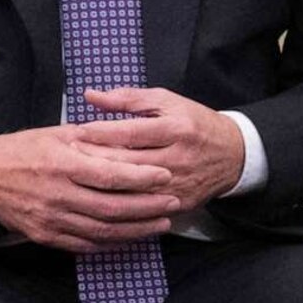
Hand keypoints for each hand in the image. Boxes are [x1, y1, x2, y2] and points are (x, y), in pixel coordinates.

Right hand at [0, 125, 181, 252]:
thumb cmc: (22, 150)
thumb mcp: (56, 134)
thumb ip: (92, 138)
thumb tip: (129, 136)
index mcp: (62, 165)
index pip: (110, 175)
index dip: (142, 178)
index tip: (166, 176)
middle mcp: (58, 195)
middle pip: (112, 207)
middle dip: (148, 207)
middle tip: (174, 202)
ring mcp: (51, 219)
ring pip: (102, 231)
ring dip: (137, 229)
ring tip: (162, 223)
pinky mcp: (46, 236)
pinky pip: (85, 245)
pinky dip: (112, 243)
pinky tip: (132, 237)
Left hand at [73, 87, 248, 211]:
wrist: (234, 155)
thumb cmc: (195, 123)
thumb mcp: (167, 102)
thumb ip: (128, 98)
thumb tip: (90, 96)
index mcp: (177, 128)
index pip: (131, 132)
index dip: (100, 133)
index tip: (76, 133)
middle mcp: (179, 158)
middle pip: (128, 162)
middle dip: (94, 159)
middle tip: (68, 157)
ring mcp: (180, 184)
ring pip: (133, 188)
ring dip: (103, 184)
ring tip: (79, 177)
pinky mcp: (180, 203)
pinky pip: (145, 206)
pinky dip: (121, 201)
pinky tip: (102, 197)